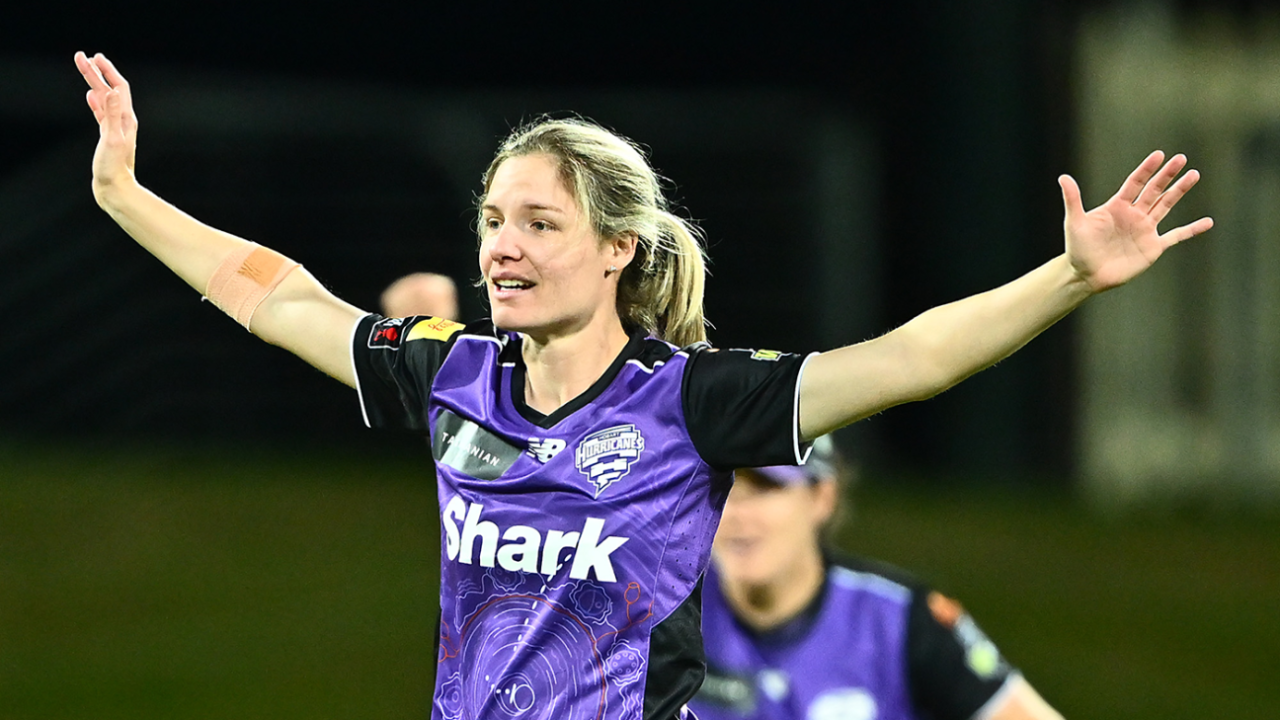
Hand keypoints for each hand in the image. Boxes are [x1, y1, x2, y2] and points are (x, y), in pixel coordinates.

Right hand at [75, 51, 137, 202]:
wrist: (116, 189)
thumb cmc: (113, 168)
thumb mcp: (111, 139)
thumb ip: (111, 115)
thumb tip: (110, 91)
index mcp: (125, 119)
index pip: (118, 87)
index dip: (107, 71)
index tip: (95, 57)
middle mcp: (123, 121)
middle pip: (110, 90)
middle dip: (96, 72)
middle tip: (80, 56)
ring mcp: (116, 128)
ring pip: (104, 99)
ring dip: (94, 83)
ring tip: (84, 68)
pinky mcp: (108, 135)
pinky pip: (102, 112)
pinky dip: (96, 101)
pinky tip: (90, 96)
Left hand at [1059, 150, 1213, 291]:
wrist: (1087, 275)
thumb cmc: (1078, 249)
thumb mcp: (1074, 222)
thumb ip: (1073, 199)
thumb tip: (1062, 177)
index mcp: (1117, 206)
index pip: (1135, 183)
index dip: (1146, 169)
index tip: (1159, 154)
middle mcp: (1134, 215)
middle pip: (1154, 190)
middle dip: (1167, 175)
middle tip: (1181, 158)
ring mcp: (1145, 230)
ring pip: (1166, 206)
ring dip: (1179, 191)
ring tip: (1194, 175)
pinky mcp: (1153, 247)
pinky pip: (1176, 236)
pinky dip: (1192, 230)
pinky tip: (1208, 222)